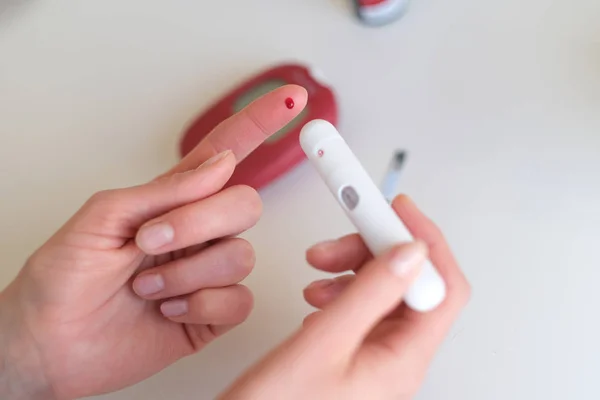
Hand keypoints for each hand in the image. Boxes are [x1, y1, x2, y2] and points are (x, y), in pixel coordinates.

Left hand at [0, 85, 307, 399]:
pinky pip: (239, 301)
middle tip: (150, 243)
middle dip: (199, 224)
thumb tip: (223, 164)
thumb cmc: (63, 279)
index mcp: (172, 200)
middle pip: (244, 205)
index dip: (258, 123)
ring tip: (147, 288)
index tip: (291, 99)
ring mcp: (207, 272)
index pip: (225, 151)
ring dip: (187, 274)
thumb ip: (166, 190)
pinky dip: (200, 306)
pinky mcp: (212, 312)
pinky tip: (169, 310)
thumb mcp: (102, 219)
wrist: (50, 346)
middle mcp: (198, 232)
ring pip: (242, 256)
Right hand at [219, 195, 470, 399]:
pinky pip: (361, 311)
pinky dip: (340, 290)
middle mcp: (395, 361)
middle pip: (409, 285)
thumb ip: (370, 294)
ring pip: (382, 294)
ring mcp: (374, 360)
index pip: (441, 288)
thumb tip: (410, 251)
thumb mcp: (323, 343)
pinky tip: (318, 294)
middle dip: (375, 251)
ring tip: (319, 268)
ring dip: (353, 270)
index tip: (396, 209)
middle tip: (340, 238)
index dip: (424, 240)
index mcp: (402, 361)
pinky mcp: (352, 358)